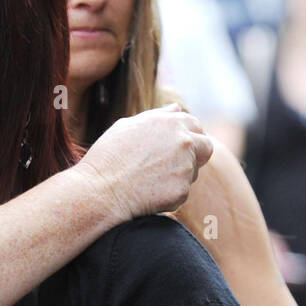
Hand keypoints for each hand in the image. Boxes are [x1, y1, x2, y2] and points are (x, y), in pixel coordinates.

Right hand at [79, 105, 213, 219]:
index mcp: (171, 122)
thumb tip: (176, 109)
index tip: (176, 149)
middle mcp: (183, 141)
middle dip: (195, 156)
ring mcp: (185, 166)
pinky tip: (147, 195)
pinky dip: (168, 196)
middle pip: (206, 148)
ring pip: (192, 173)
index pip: (195, 125)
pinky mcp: (182, 191)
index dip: (188, 137)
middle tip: (174, 168)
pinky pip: (181, 194)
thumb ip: (158, 117)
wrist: (100, 191)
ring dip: (178, 177)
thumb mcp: (128, 126)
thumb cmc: (107, 158)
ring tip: (149, 182)